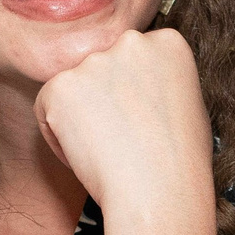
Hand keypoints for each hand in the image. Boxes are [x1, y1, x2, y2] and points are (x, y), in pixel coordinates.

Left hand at [34, 27, 215, 221]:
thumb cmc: (179, 161)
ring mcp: (93, 61)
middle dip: (102, 100)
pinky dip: (57, 134)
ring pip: (72, 87)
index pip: (133, 59)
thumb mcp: (187, 105)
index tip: (140, 122)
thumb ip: (158, 82)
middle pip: (101, 67)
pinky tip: (86, 154)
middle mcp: (130, 42)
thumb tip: (138, 85)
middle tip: (118, 138)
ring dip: (79, 116)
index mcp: (167, 42)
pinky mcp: (61, 85)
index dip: (131, 94)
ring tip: (105, 150)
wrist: (159, 192)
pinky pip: (46, 106)